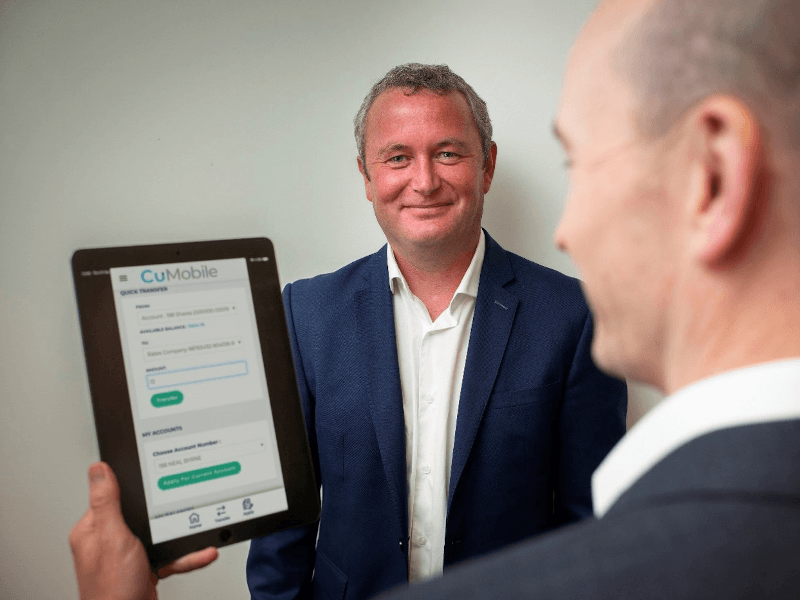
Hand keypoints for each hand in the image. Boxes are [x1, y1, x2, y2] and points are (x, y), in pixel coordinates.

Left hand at [69, 462, 218, 599]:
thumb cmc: (111, 589)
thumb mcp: (112, 536)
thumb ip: (107, 502)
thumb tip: (98, 469)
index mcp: (93, 529)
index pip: (113, 496)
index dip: (134, 489)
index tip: (155, 478)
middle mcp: (109, 540)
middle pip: (142, 514)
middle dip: (167, 513)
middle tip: (182, 506)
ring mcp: (127, 555)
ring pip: (160, 535)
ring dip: (182, 536)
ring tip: (199, 533)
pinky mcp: (144, 568)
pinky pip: (169, 554)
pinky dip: (187, 555)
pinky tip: (202, 552)